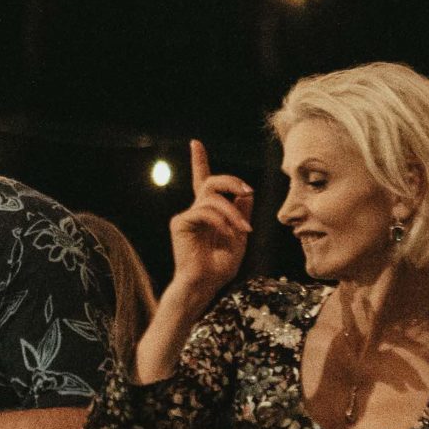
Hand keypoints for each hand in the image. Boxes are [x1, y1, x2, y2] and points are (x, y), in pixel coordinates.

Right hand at [171, 140, 254, 306]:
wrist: (203, 285)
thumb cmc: (219, 267)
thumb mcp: (239, 237)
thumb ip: (241, 214)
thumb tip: (244, 194)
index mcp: (208, 213)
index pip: (202, 181)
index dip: (199, 161)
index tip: (195, 143)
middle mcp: (194, 210)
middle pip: (210, 180)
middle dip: (232, 181)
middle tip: (248, 191)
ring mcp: (186, 216)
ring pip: (212, 197)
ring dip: (232, 211)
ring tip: (244, 229)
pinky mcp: (180, 223)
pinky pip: (205, 211)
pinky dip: (222, 221)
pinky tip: (228, 233)